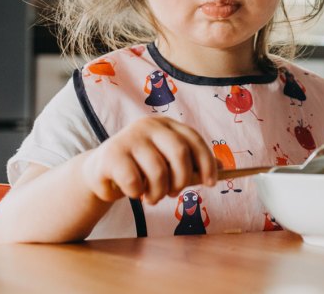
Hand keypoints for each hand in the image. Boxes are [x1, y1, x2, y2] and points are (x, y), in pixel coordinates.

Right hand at [82, 116, 217, 204]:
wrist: (100, 172)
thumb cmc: (141, 167)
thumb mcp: (168, 163)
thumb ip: (192, 164)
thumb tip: (223, 167)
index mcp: (167, 125)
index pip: (194, 140)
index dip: (206, 162)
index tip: (212, 184)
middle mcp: (149, 125)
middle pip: (179, 153)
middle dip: (182, 180)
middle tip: (174, 194)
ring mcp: (129, 137)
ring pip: (158, 171)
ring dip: (159, 193)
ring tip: (153, 198)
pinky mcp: (112, 154)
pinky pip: (135, 181)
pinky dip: (138, 193)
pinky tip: (134, 192)